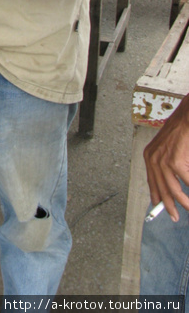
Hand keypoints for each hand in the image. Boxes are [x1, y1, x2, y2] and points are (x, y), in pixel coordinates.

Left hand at [143, 94, 188, 220]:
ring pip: (174, 191)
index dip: (156, 197)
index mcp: (149, 156)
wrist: (188, 117)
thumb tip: (172, 183)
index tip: (160, 208)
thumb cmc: (181, 131)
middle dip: (169, 207)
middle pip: (161, 190)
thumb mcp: (167, 148)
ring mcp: (163, 161)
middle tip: (175, 218)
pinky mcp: (175, 163)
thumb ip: (166, 164)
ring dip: (184, 204)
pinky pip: (187, 183)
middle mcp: (153, 159)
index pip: (151, 182)